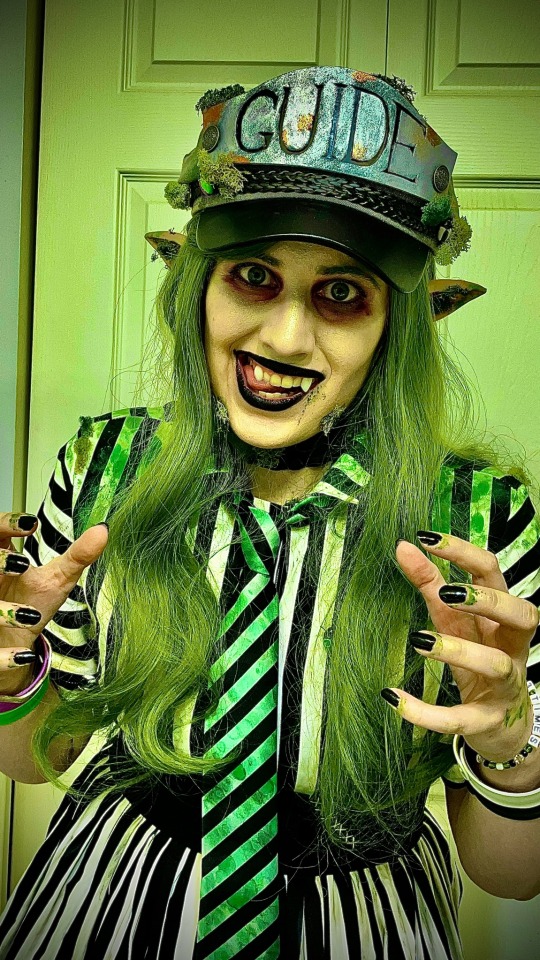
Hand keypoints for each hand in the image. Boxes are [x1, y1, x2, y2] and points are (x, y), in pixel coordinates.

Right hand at [0, 512, 107, 687]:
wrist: (14, 642)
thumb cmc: (32, 602)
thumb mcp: (58, 578)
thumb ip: (78, 555)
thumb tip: (103, 530)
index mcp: (0, 561)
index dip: (7, 523)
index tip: (32, 523)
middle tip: (21, 563)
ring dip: (3, 612)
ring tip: (30, 614)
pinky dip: (5, 656)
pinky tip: (23, 655)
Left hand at [386, 533, 539, 761]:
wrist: (499, 725)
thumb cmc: (476, 659)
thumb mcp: (452, 619)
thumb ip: (430, 584)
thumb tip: (403, 546)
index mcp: (501, 617)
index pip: (494, 574)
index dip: (465, 554)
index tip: (427, 538)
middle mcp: (511, 647)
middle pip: (522, 615)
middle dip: (488, 601)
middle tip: (448, 593)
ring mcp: (504, 686)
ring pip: (495, 665)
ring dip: (458, 651)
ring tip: (419, 639)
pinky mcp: (485, 721)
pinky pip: (459, 718)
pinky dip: (426, 713)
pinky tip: (394, 698)